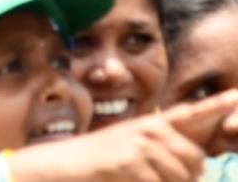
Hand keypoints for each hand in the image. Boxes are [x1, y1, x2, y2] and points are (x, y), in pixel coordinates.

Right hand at [10, 92, 237, 181]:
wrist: (63, 166)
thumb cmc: (99, 164)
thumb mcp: (131, 152)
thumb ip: (164, 155)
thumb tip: (199, 164)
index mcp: (151, 125)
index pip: (191, 114)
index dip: (217, 106)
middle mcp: (149, 129)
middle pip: (196, 161)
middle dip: (185, 179)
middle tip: (150, 177)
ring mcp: (141, 144)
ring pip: (183, 178)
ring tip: (134, 179)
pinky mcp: (133, 160)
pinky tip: (125, 180)